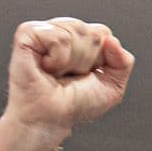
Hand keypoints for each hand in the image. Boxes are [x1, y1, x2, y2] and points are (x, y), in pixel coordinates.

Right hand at [0, 18, 134, 150]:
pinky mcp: (27, 33)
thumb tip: (112, 41)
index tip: (88, 74)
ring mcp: (44, 31)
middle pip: (92, 33)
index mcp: (80, 41)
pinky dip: (58, 58)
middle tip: (71, 76)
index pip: (103, 33)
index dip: (101, 58)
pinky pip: (57, 37)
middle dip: (88, 60)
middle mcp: (62, 32)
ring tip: (58, 73)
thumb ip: (124, 62)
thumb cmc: (74, 105)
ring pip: (75, 32)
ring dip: (73, 61)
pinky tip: (47, 67)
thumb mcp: (113, 87)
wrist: (50, 118)